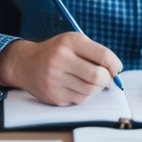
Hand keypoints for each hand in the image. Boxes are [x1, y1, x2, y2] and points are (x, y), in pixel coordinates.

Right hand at [0, 32, 122, 105]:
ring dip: (97, 88)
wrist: (25, 64)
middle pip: (98, 76)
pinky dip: (84, 95)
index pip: (103, 56)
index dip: (115, 65)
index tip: (116, 69)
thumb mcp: (73, 42)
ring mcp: (56, 79)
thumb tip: (116, 73)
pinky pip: (80, 100)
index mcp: (70, 42)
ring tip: (91, 82)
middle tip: (108, 80)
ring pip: (91, 91)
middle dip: (108, 80)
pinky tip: (76, 86)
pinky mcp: (54, 96)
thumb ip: (95, 53)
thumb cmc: (57, 52)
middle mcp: (61, 59)